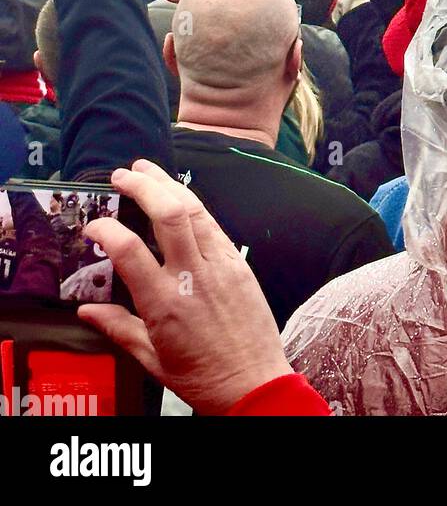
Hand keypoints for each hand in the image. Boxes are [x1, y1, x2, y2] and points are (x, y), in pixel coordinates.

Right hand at [77, 161, 291, 415]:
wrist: (255, 382)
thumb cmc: (203, 376)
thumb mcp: (151, 360)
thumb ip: (118, 328)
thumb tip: (86, 311)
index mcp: (165, 303)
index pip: (129, 251)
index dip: (107, 229)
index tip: (93, 224)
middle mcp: (193, 277)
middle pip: (168, 214)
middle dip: (144, 185)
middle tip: (122, 174)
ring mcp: (220, 266)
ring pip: (195, 210)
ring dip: (169, 184)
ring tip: (148, 170)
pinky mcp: (238, 263)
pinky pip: (214, 225)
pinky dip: (193, 206)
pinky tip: (179, 197)